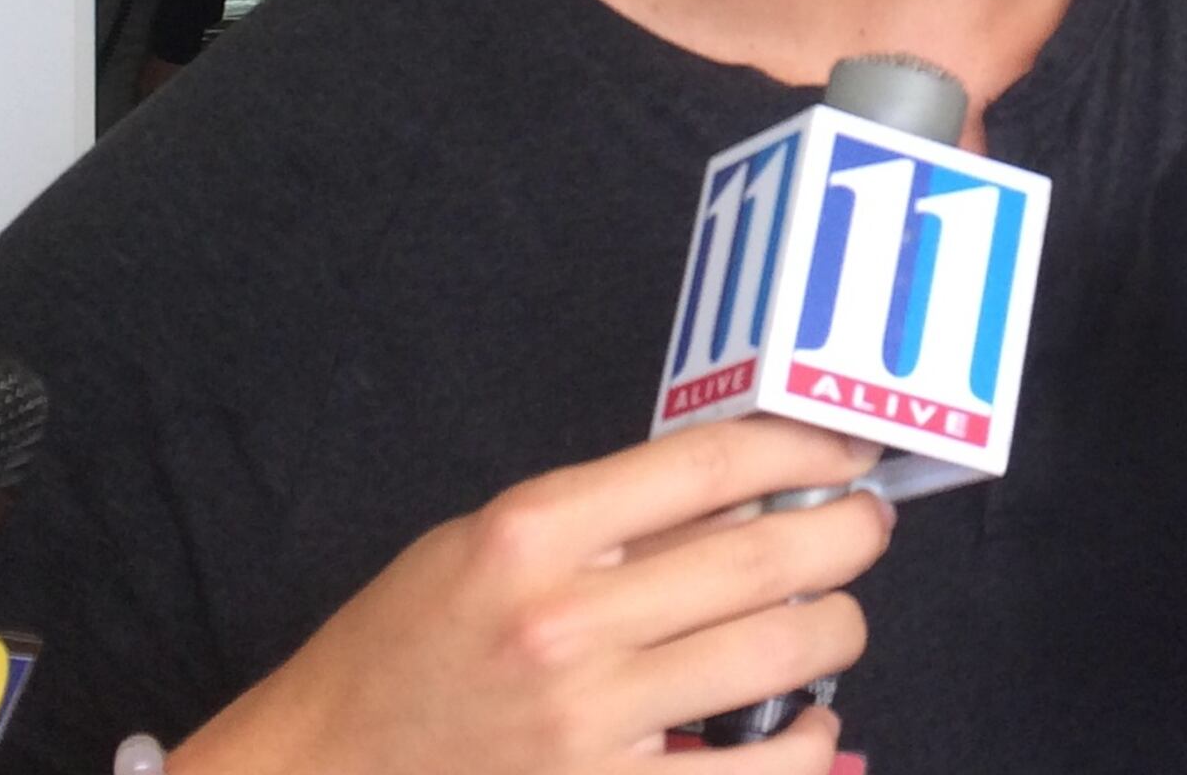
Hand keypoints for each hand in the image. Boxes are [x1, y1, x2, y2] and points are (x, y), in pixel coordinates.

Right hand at [171, 417, 892, 773]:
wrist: (321, 774)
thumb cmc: (402, 654)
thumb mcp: (482, 546)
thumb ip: (603, 520)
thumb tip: (739, 492)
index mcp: (530, 535)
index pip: (705, 464)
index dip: (802, 444)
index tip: (843, 446)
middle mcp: (565, 625)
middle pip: (765, 555)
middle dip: (847, 531)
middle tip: (866, 524)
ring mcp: (590, 725)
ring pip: (780, 655)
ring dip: (837, 628)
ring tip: (834, 617)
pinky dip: (811, 744)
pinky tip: (809, 722)